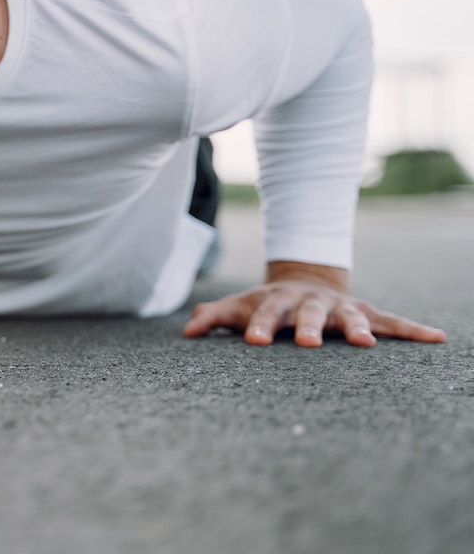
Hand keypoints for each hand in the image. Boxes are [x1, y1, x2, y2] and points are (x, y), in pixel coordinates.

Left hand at [182, 260, 445, 346]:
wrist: (304, 279)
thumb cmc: (266, 304)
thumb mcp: (239, 307)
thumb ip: (214, 317)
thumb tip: (186, 332)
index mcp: (278, 301)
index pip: (265, 312)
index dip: (258, 326)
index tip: (252, 342)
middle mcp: (310, 302)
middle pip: (308, 314)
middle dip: (308, 327)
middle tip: (307, 344)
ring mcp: (340, 307)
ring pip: (350, 317)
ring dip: (358, 329)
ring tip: (365, 344)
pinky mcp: (366, 313)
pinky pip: (392, 322)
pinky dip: (414, 330)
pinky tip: (437, 338)